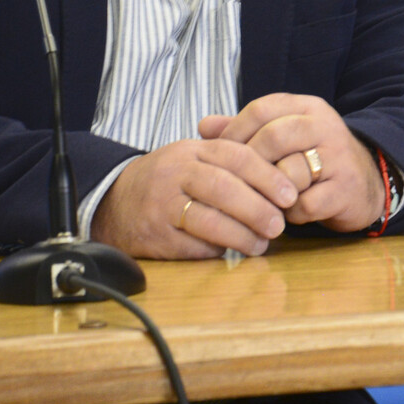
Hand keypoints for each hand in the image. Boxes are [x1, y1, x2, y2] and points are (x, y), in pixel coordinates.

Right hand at [91, 138, 296, 258]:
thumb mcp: (193, 158)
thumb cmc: (168, 181)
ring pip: (208, 220)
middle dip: (257, 208)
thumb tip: (282, 176)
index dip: (267, 175)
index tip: (290, 194)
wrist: (114, 202)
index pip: (235, 156)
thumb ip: (230, 160)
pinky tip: (231, 253)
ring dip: (241, 235)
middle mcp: (175, 173)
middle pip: (223, 187)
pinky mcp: (156, 236)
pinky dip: (217, 250)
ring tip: (260, 244)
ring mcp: (162, 205)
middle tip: (279, 225)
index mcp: (192, 151)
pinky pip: (192, 245)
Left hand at [202, 93, 385, 232]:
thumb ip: (245, 130)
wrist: (366, 184)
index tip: (220, 155)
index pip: (261, 109)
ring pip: (289, 172)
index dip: (234, 132)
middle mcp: (325, 126)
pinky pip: (305, 204)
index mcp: (307, 108)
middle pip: (273, 137)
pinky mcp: (345, 190)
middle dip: (251, 164)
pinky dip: (291, 214)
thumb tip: (203, 125)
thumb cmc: (314, 160)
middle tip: (239, 183)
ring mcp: (338, 158)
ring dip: (271, 192)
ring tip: (267, 200)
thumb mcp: (284, 137)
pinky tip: (291, 214)